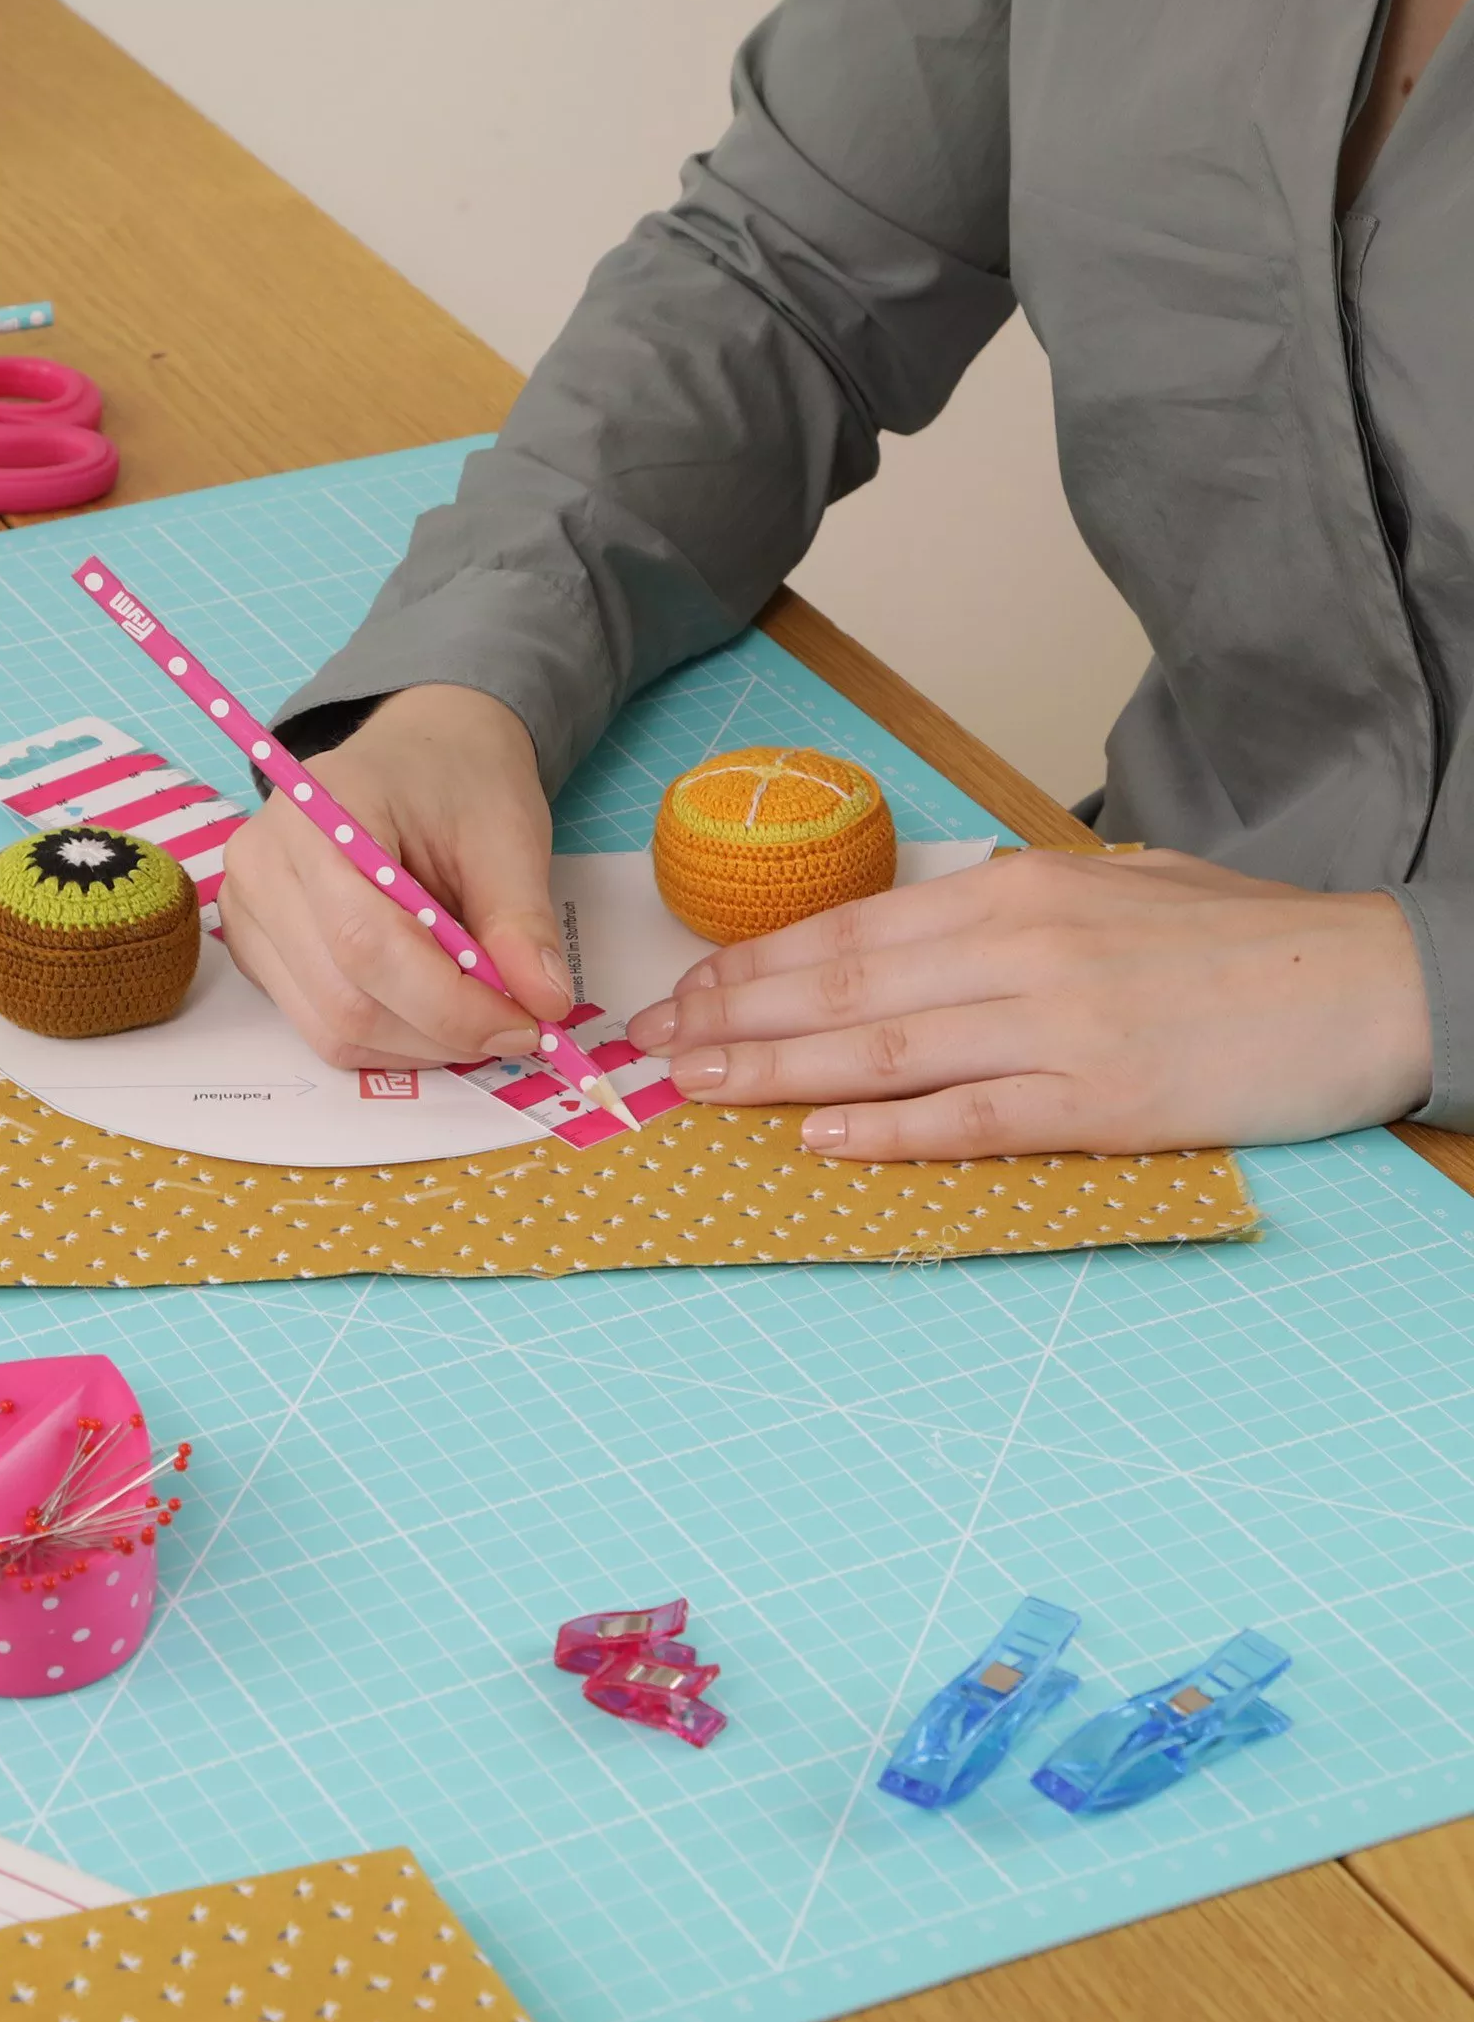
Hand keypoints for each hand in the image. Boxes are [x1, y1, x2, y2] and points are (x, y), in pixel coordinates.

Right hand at [217, 684, 570, 1068]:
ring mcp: (245, 912)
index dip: (448, 1003)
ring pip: (332, 1028)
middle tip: (516, 1025)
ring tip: (478, 1012)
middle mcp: (261, 865)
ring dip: (418, 1043)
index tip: (524, 1024)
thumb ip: (522, 922)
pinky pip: (320, 1027)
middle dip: (441, 1031)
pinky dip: (390, 1038)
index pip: (364, 940)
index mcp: (316, 813)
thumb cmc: (457, 782)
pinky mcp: (253, 952)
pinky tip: (432, 1005)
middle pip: (344, 998)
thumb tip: (546, 1003)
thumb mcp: (509, 836)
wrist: (416, 756)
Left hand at [626, 848, 1432, 1157]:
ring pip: (879, 1051)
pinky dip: (885, 1130)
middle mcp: (1017, 948)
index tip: (685, 991)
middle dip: (729, 1018)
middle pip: (838, 988)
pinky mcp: (1099, 1101)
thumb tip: (924, 929)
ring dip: (772, 1072)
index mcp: (1014, 890)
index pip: (846, 930)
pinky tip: (817, 1136)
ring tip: (695, 1087)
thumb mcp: (1111, 885)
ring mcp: (1055, 1025)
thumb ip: (1012, 907)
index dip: (751, 964)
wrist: (1370, 982)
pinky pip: (968, 1119)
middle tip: (652, 1048)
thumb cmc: (1237, 938)